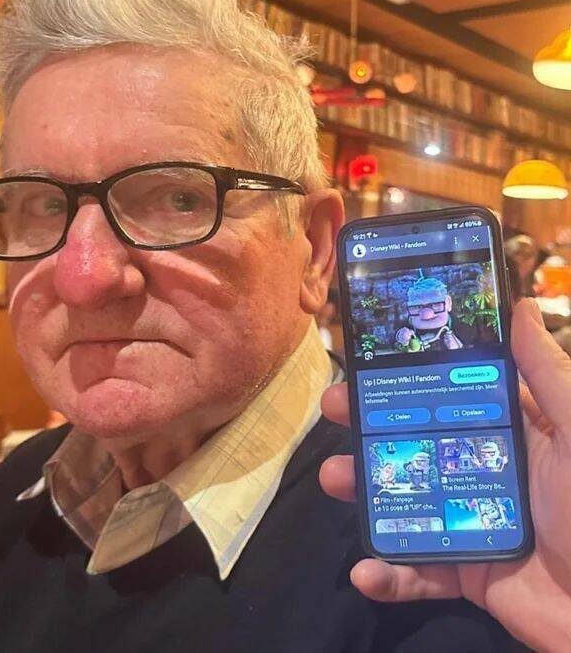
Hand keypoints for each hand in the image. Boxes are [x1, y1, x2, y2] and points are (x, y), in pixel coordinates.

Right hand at [320, 299, 570, 650]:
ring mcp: (470, 519)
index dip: (406, 376)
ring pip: (405, 499)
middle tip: (333, 409)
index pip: (447, 394)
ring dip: (364, 490)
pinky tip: (366, 569)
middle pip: (414, 440)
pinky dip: (390, 574)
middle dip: (368, 424)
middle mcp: (483, 469)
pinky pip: (420, 572)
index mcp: (509, 431)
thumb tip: (523, 307)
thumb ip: (547, 375)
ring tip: (335, 477)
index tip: (366, 358)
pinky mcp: (468, 571)